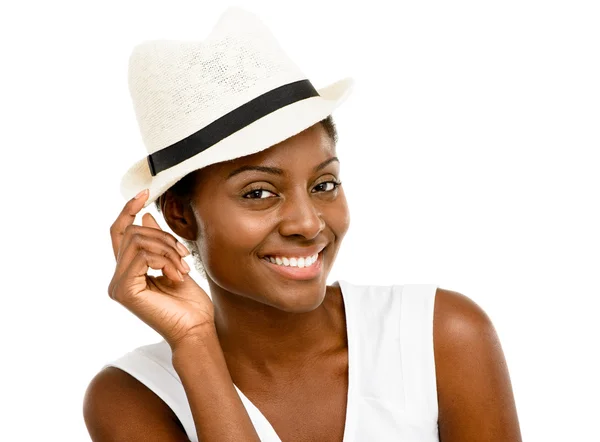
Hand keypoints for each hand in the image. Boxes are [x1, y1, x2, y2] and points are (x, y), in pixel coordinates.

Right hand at [108, 189, 214, 349]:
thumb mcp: (175, 264)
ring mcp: (118, 285)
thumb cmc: (190, 304)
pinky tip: (177, 276)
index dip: (128, 209)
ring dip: (167, 249)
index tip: (145, 193)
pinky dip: (165, 260)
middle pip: (132, 232)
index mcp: (128, 271)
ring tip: (183, 268)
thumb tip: (145, 216)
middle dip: (163, 236)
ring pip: (137, 241)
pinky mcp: (124, 291)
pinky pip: (143, 256)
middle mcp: (118, 278)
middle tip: (184, 255)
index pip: (119, 232)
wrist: (196, 329)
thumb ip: (157, 243)